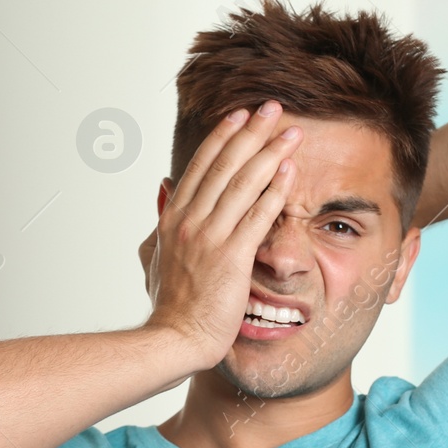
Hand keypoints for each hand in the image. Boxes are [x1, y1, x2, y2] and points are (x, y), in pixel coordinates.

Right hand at [142, 101, 299, 366]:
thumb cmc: (169, 306)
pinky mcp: (231, 258)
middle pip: (225, 166)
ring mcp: (209, 238)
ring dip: (270, 154)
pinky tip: (290, 171)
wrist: (173, 339)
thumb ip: (160, 221)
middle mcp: (190, 222)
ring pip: (243, 184)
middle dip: (252, 133)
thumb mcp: (154, 256)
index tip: (241, 115)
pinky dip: (274, 191)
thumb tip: (162, 189)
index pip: (201, 166)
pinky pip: (257, 217)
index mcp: (173, 218)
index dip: (223, 137)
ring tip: (293, 133)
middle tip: (273, 107)